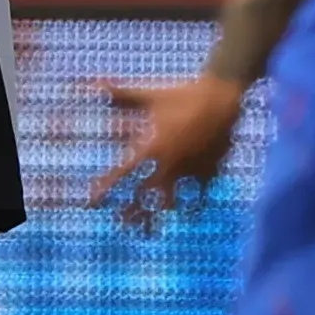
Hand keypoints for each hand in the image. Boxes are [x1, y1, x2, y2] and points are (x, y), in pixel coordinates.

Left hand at [92, 73, 245, 231]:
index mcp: (150, 147)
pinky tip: (188, 215)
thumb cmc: (181, 95)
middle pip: (144, 196)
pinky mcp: (208, 173)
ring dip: (158, 215)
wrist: (220, 98)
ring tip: (149, 229)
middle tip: (120, 223)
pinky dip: (193, 207)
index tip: (93, 201)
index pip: (122, 173)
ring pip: (170, 202)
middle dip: (131, 212)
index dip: (106, 188)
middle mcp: (167, 164)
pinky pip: (198, 196)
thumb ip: (121, 95)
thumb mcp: (149, 95)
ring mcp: (188, 172)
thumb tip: (96, 84)